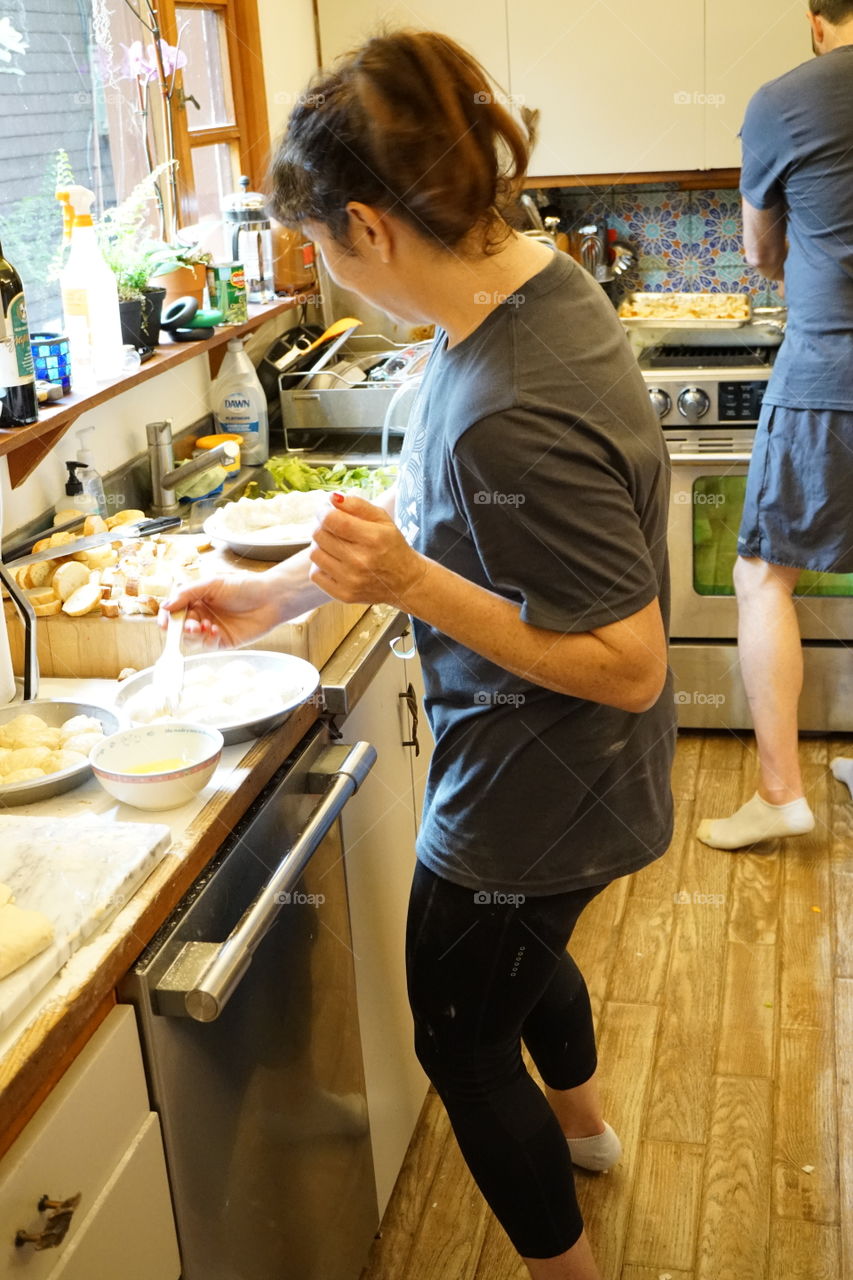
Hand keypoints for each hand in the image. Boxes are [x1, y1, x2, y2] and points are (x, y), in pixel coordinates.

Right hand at [161, 572, 283, 648]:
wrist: (270, 598)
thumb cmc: (244, 586)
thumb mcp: (212, 584)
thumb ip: (187, 594)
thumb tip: (165, 606)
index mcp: (196, 599)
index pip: (174, 611)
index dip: (166, 617)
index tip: (164, 622)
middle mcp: (201, 615)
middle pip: (180, 628)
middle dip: (181, 628)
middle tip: (190, 625)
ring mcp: (211, 629)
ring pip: (191, 640)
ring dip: (193, 635)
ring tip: (204, 626)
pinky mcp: (223, 641)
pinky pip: (208, 645)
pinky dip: (208, 639)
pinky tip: (215, 630)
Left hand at [309, 493, 428, 606]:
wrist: (405, 582)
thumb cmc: (392, 546)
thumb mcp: (383, 519)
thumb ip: (357, 504)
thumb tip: (332, 498)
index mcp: (372, 538)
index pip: (332, 520)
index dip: (323, 512)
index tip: (325, 511)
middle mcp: (360, 561)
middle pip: (320, 535)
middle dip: (321, 526)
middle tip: (330, 526)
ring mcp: (351, 580)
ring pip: (314, 554)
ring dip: (320, 545)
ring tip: (333, 544)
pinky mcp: (344, 594)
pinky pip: (315, 574)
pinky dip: (320, 565)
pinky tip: (334, 561)